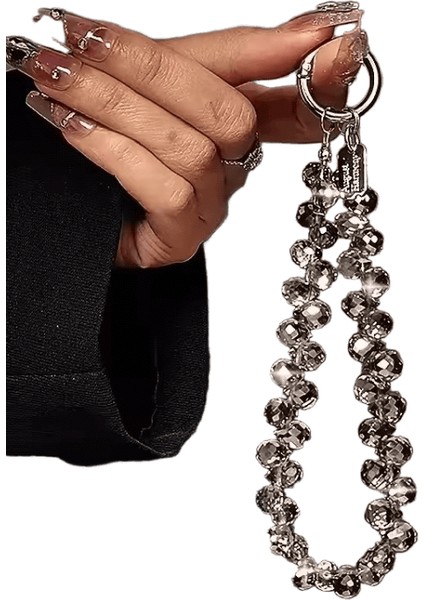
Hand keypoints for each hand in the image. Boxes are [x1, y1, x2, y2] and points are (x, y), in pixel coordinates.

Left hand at [7, 6, 366, 267]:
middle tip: (85, 37)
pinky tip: (74, 126)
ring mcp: (210, 207)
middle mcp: (231, 167)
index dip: (322, 79)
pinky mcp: (180, 239)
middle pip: (232, 116)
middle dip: (153, 68)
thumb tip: (307, 30)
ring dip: (116, 104)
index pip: (297, 103)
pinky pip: (168, 191)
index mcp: (236, 122)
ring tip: (57, 75)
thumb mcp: (160, 74)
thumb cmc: (108, 130)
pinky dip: (114, 151)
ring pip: (193, 150)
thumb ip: (225, 53)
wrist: (60, 194)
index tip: (333, 41)